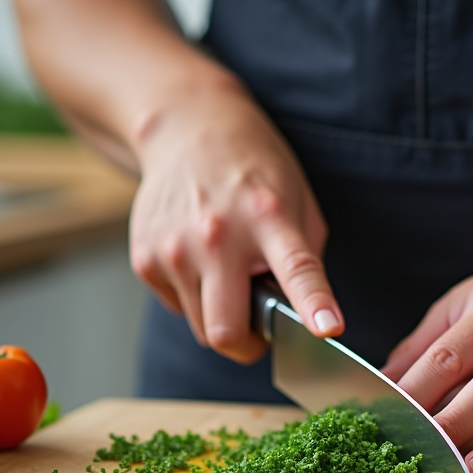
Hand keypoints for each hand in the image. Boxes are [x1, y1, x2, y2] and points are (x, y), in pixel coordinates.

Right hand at [129, 81, 343, 362]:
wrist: (187, 128)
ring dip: (221, 317)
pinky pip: (178, 307)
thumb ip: (304, 261)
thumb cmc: (253, 171)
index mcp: (268, 218)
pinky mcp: (144, 258)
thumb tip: (303, 319)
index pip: (297, 269)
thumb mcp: (297, 203)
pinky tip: (199, 260)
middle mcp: (217, 236)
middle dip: (247, 344)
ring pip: (202, 328)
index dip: (314, 304)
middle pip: (226, 332)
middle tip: (259, 326)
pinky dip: (195, 297)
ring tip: (227, 275)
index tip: (328, 329)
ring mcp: (174, 249)